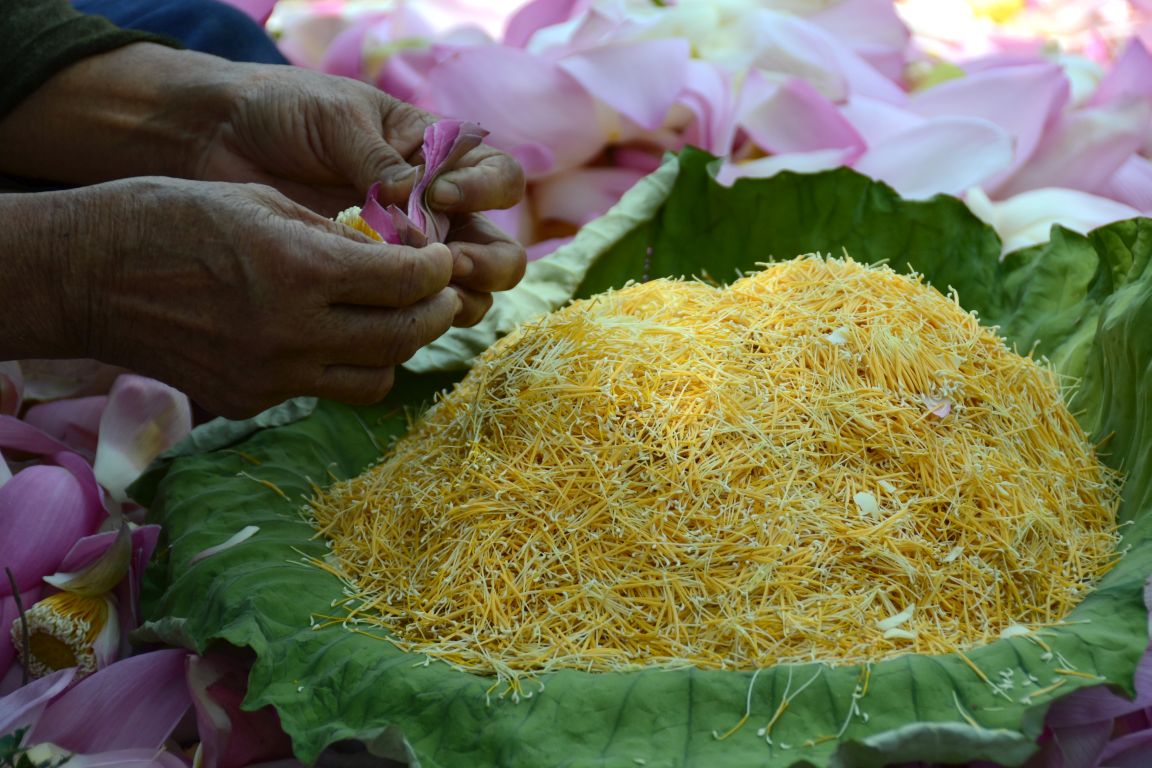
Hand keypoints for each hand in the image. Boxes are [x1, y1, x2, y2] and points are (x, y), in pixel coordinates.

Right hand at [65, 177, 460, 418]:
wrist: (87, 275)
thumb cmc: (172, 217)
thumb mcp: (263, 202)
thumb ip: (335, 237)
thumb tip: (393, 255)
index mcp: (301, 269)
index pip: (407, 281)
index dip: (438, 270)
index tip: (443, 259)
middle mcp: (293, 332)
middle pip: (404, 338)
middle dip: (434, 313)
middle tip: (439, 294)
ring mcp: (271, 376)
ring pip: (373, 379)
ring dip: (394, 349)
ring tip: (390, 319)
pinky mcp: (249, 401)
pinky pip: (321, 390)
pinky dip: (338, 365)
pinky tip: (329, 336)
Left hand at [189, 63, 526, 326]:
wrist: (216, 139)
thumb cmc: (283, 112)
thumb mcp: (338, 121)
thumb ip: (381, 165)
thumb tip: (421, 218)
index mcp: (438, 157)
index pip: (499, 178)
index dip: (485, 191)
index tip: (444, 195)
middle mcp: (435, 211)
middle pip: (497, 251)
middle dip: (486, 263)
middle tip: (451, 265)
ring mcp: (405, 254)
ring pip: (465, 293)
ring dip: (458, 298)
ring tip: (421, 294)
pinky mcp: (369, 287)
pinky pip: (407, 313)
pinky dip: (408, 319)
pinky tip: (381, 311)